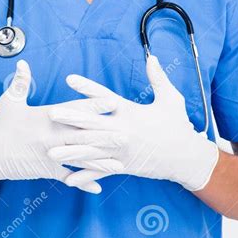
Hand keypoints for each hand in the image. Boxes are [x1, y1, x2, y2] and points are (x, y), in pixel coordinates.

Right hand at [0, 59, 122, 191]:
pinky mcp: (46, 171)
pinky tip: (99, 187)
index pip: (74, 110)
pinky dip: (83, 182)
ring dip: (100, 162)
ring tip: (120, 164)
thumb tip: (23, 62)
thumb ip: (20, 82)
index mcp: (45, 117)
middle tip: (126, 134)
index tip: (112, 101)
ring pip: (79, 159)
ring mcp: (50, 156)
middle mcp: (50, 137)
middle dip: (105, 136)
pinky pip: (68, 177)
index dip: (94, 106)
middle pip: (83, 136)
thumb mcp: (9, 102)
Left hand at [47, 55, 218, 191]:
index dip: (87, 88)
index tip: (70, 79)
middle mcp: (123, 131)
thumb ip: (158, 78)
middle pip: (92, 124)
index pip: (105, 97)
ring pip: (91, 151)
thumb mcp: (171, 99)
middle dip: (70, 119)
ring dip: (70, 151)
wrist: (186, 157)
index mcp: (130, 112)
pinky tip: (67, 180)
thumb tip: (152, 57)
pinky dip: (85, 176)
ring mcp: (121, 151)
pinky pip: (101, 171)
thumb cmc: (178, 126)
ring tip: (51, 151)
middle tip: (51, 114)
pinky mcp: (123, 166)